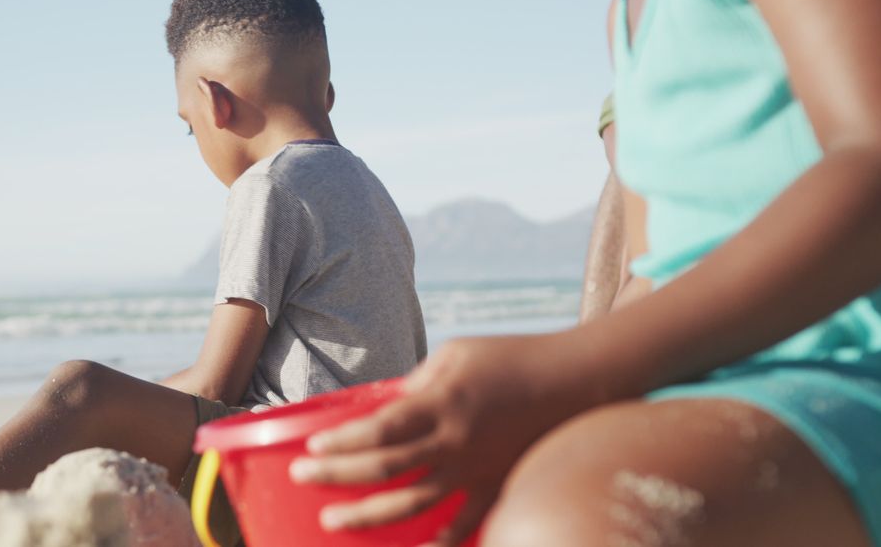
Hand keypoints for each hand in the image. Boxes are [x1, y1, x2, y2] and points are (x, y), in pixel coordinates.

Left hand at [289, 333, 602, 545]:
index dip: (340, 441)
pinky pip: (461, 528)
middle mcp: (453, 443)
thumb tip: (384, 404)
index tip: (311, 445)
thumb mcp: (456, 354)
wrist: (578, 382)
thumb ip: (417, 383)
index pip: (377, 429)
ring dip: (366, 518)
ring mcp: (476, 472)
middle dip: (335, 476)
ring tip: (332, 523)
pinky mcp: (497, 489)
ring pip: (411, 506)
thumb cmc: (512, 358)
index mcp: (440, 403)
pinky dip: (435, 545)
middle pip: (383, 469)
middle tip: (302, 476)